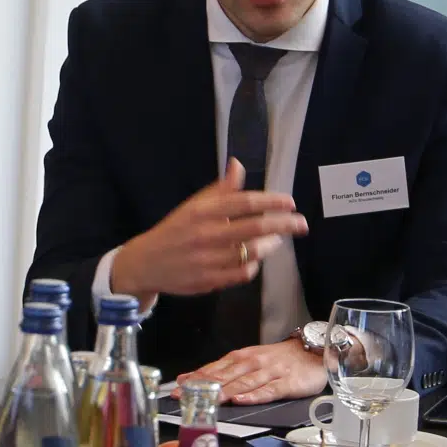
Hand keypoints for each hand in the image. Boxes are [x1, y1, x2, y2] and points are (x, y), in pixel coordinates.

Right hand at [108, 161, 304, 302]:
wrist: (145, 263)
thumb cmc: (175, 230)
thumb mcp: (193, 206)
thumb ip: (219, 189)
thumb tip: (238, 165)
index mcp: (202, 211)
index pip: (243, 202)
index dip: (271, 201)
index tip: (290, 202)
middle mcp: (206, 234)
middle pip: (254, 228)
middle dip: (283, 224)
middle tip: (301, 224)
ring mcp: (207, 259)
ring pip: (251, 252)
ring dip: (270, 245)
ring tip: (277, 240)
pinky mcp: (208, 281)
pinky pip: (241, 274)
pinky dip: (254, 265)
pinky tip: (255, 259)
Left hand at [178, 337, 327, 406]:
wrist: (314, 349)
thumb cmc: (280, 358)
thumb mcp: (250, 359)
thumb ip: (225, 370)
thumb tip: (194, 378)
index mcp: (241, 358)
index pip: (213, 368)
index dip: (194, 379)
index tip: (176, 388)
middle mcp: (253, 363)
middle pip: (225, 376)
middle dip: (202, 387)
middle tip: (184, 396)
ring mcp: (270, 372)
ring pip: (243, 383)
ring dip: (224, 391)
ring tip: (208, 399)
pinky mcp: (287, 382)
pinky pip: (269, 390)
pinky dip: (254, 395)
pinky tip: (242, 400)